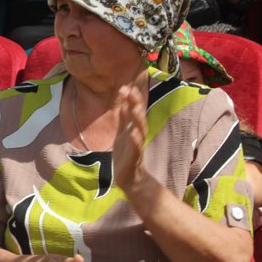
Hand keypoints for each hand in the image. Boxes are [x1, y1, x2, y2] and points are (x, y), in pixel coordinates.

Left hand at [111, 77, 149, 194]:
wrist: (129, 179)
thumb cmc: (126, 154)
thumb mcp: (122, 133)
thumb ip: (124, 118)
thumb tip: (125, 100)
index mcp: (131, 128)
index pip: (133, 109)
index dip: (132, 97)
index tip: (128, 82)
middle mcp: (136, 135)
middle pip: (138, 117)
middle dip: (135, 103)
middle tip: (131, 89)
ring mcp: (136, 146)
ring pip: (139, 131)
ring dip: (137, 119)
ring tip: (134, 107)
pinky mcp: (134, 159)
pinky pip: (136, 149)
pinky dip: (134, 140)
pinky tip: (132, 133)